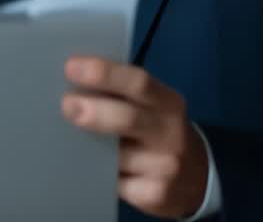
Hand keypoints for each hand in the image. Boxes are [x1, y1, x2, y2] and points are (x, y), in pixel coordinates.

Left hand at [63, 57, 207, 219]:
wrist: (195, 177)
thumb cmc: (158, 131)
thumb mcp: (152, 107)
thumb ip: (121, 94)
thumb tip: (72, 81)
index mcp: (167, 102)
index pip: (138, 82)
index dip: (104, 73)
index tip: (72, 67)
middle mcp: (170, 132)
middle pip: (129, 118)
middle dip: (95, 111)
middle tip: (67, 105)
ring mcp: (165, 166)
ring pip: (116, 157)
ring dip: (89, 149)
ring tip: (70, 142)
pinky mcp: (155, 194)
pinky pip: (116, 183)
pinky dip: (99, 176)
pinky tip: (93, 170)